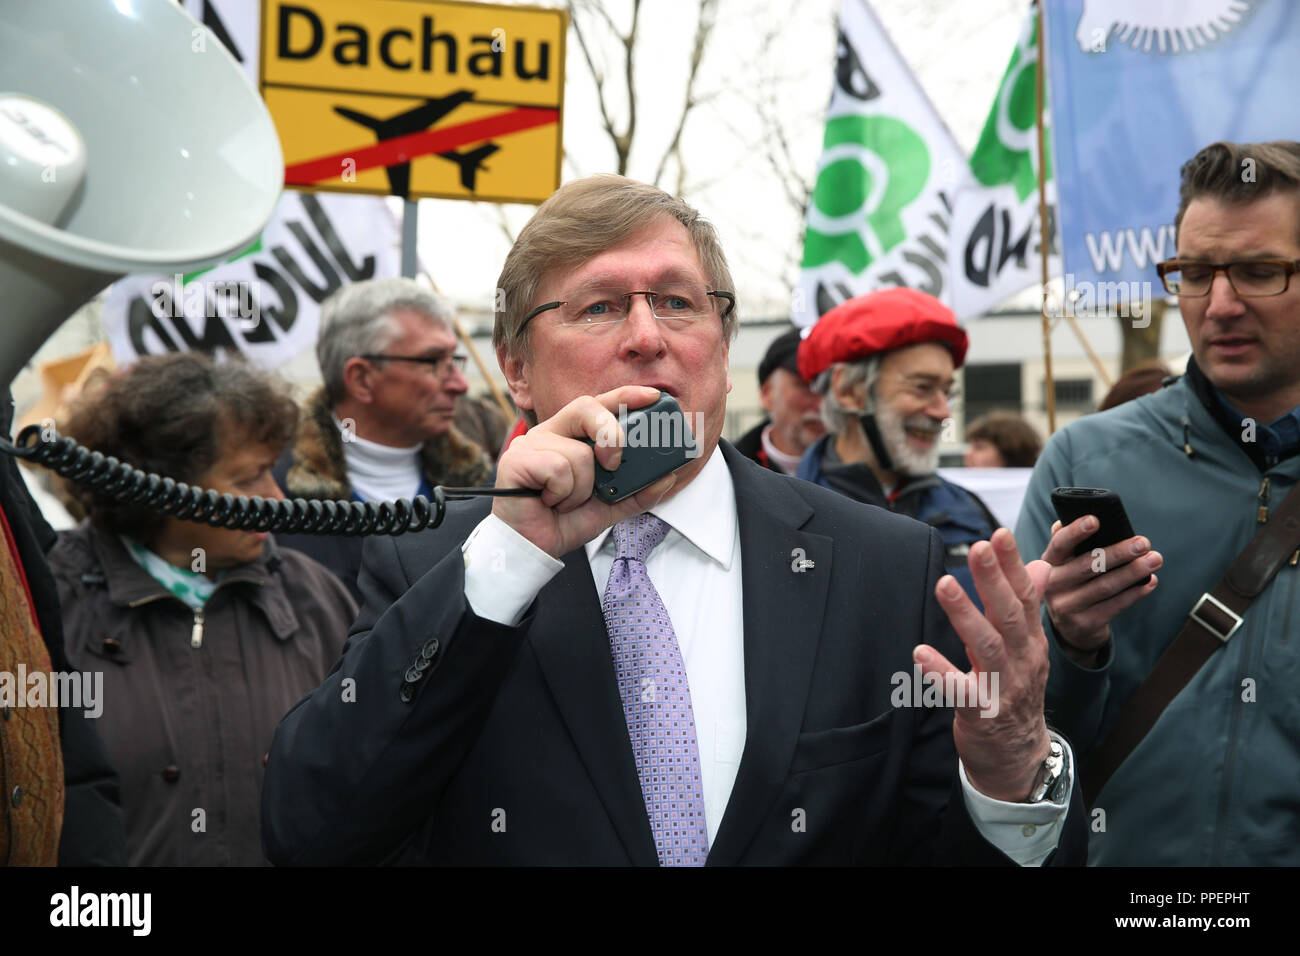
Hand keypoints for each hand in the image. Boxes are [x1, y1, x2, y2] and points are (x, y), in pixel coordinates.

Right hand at [492, 386, 676, 557]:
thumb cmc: (562, 522)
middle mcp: (551, 432)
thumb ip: (636, 492)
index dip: (625, 396)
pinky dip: (563, 493)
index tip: (653, 397)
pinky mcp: (517, 460)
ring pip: (579, 452)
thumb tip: (666, 477)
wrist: (530, 548)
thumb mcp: (609, 506)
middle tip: (613, 465)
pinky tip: (550, 502)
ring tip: (565, 501)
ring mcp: (531, 443)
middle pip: (586, 408)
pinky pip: (558, 468)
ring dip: (582, 488)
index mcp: (571, 436)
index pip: (599, 405)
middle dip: (610, 434)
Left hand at [916, 528, 1050, 801]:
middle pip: (1009, 615)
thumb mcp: (1028, 647)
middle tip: (978, 548)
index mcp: (1030, 641)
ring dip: (965, 615)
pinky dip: (941, 671)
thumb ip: (1029, 606)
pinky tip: (920, 653)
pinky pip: (961, 690)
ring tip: (944, 585)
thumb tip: (1041, 565)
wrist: (1018, 755)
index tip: (999, 534)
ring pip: (986, 646)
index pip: (1026, 596)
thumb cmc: (1016, 691)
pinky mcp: (981, 712)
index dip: (1013, 565)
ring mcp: (1003, 687)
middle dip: (993, 580)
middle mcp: (1022, 660)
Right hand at [1039, 516, 1159, 664]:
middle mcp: (1052, 585)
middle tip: (1143, 543)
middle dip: (1118, 553)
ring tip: (1155, 560)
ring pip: (1105, 586)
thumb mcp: (1064, 565)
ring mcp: (1066, 607)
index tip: (1095, 520)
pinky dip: (1135, 593)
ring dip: (1133, 572)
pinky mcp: (1084, 624)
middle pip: (1088, 566)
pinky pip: (1114, 606)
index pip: (1059, 544)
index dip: (1075, 532)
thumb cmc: (1073, 584)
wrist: (1071, 628)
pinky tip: (1150, 582)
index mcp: (1048, 564)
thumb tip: (1076, 518)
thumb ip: (1068, 544)